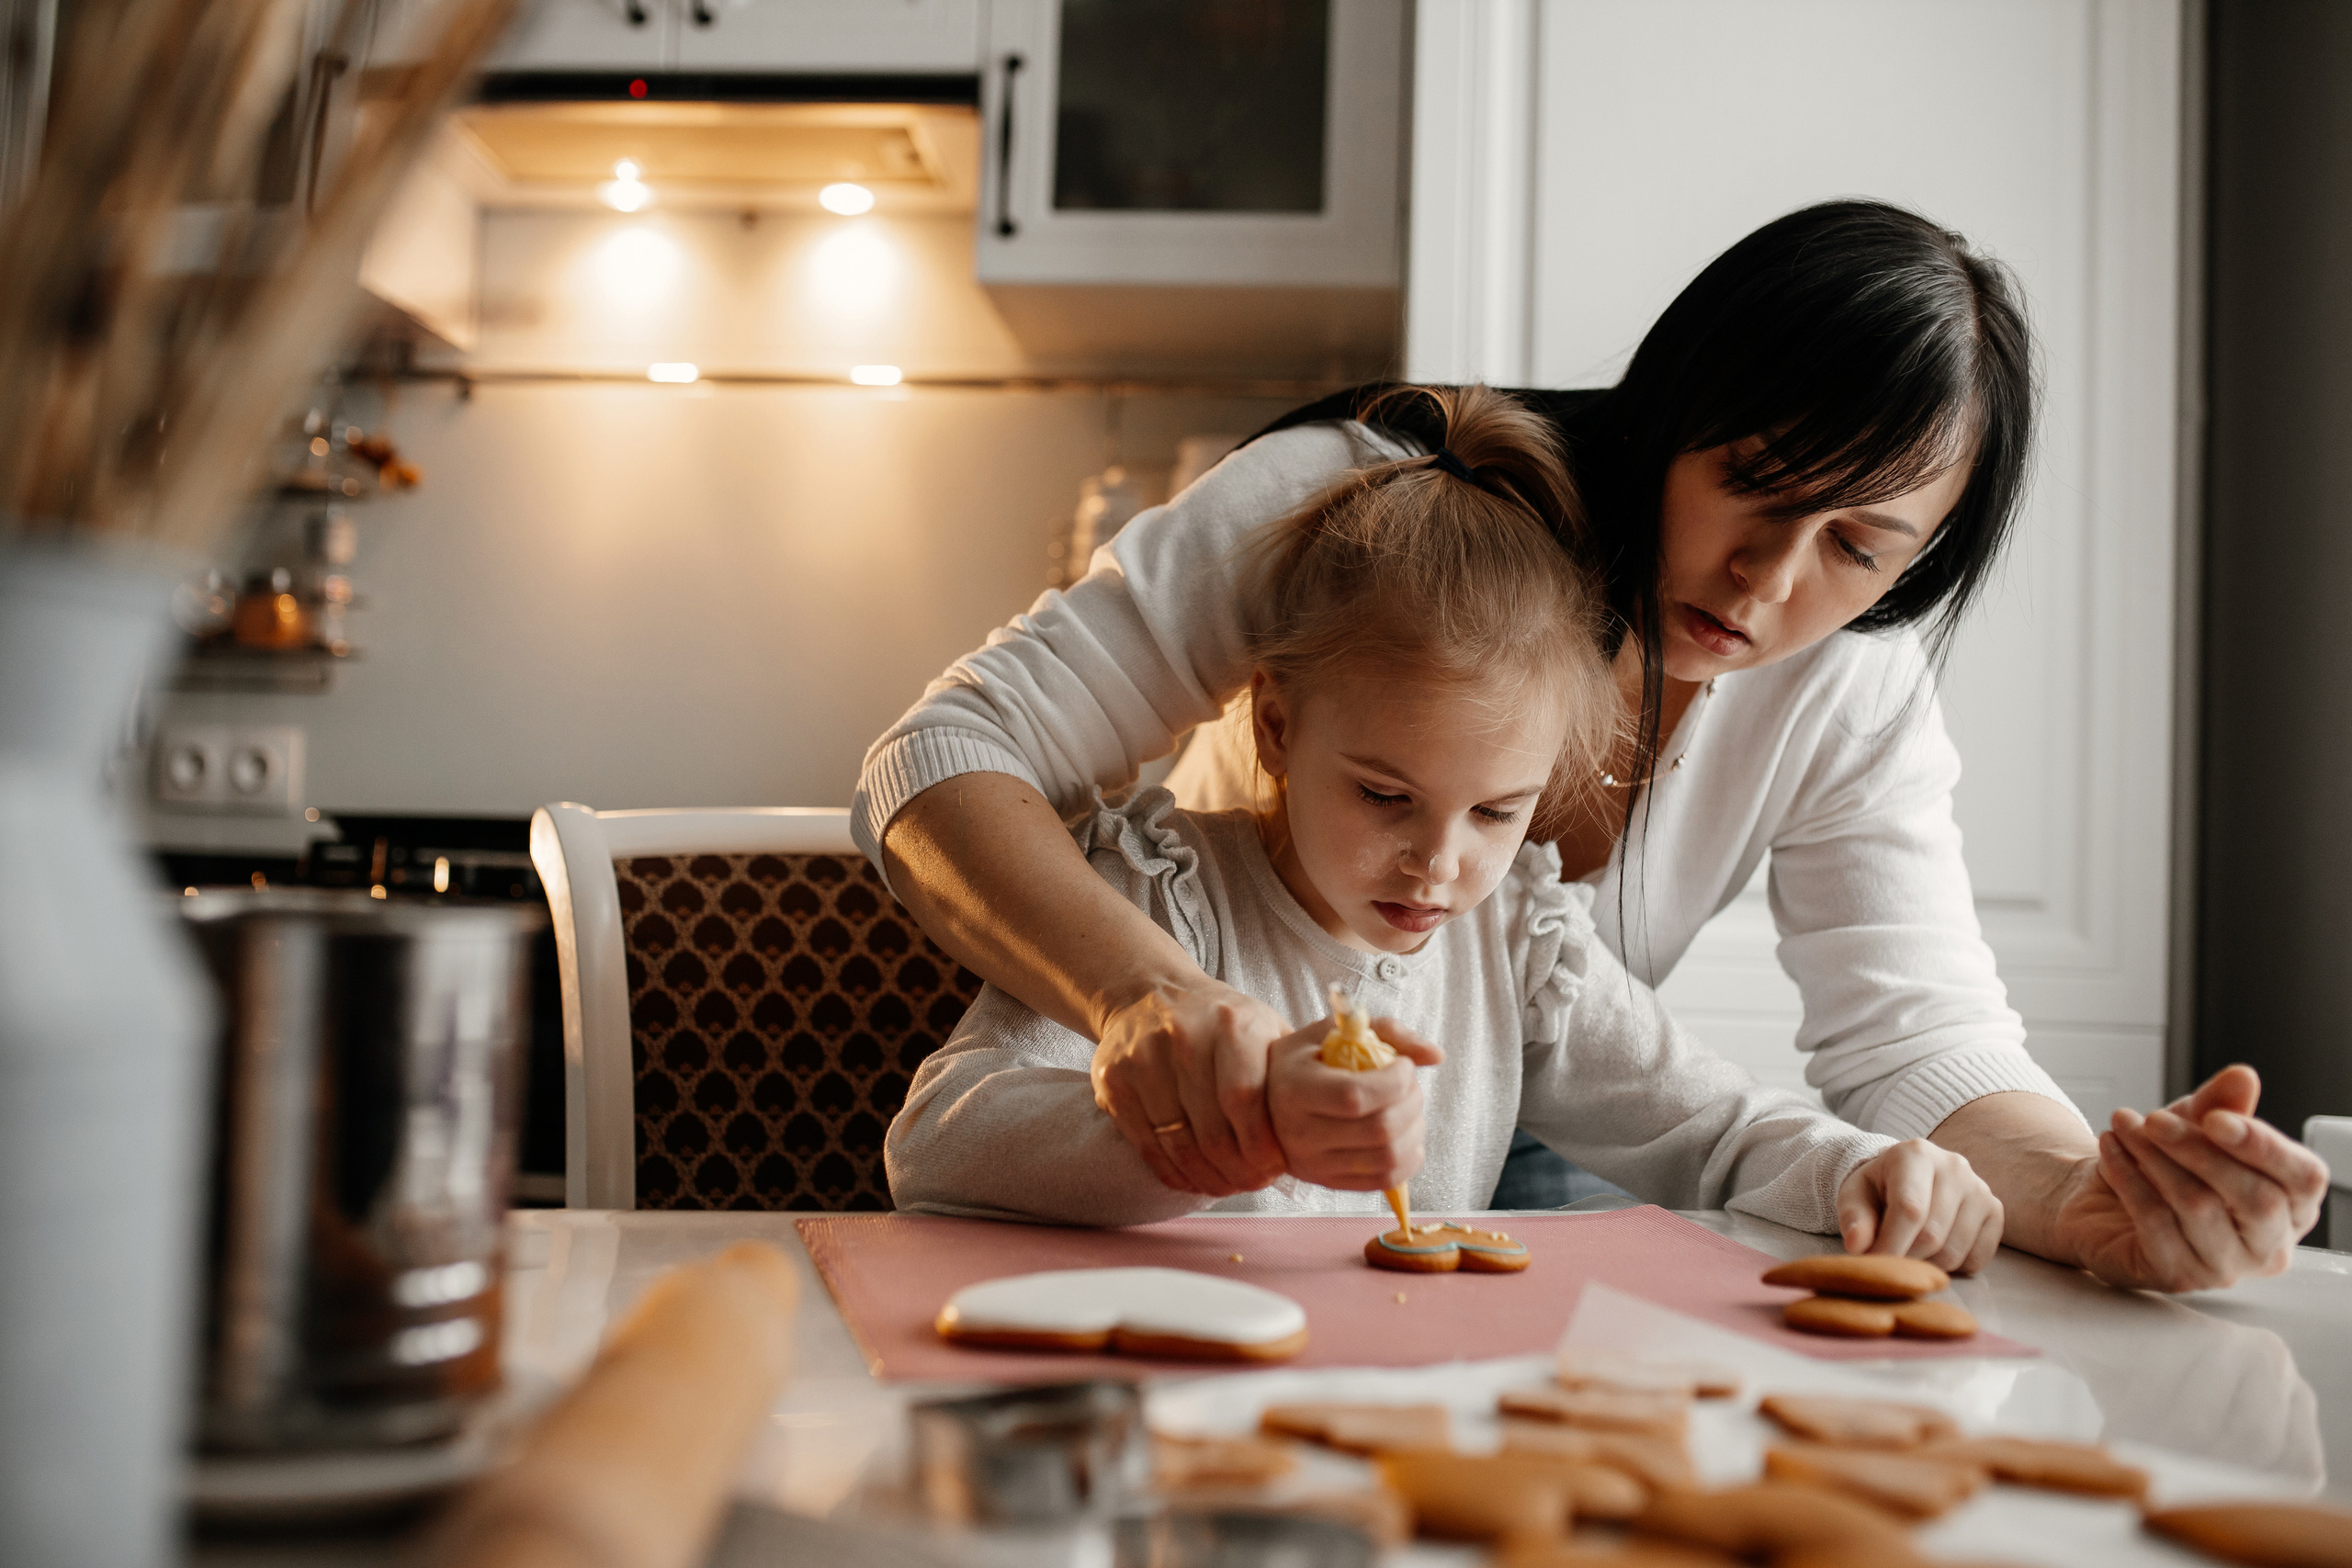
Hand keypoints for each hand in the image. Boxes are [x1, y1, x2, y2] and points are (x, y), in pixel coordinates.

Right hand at [1091, 982, 1291, 1196]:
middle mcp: (1182, 1038)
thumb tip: (1328, 1123)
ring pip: (1177, 1144)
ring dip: (1206, 1177)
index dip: (1259, 1146)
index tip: (1273, 1169)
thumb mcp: (1265, 1027)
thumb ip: (1292, 1070)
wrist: (1150, 993)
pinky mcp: (1113, 1081)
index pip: (1244, 1100)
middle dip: (1237, 1171)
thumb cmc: (1222, 1023)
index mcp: (1230, 1024)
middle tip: (1252, 1184)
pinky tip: (1192, 1178)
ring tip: (1226, 1185)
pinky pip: (1145, 1144)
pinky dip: (1172, 1171)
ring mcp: (1142, 1059)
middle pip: (1211, 1131)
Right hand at [1265, 1016, 1444, 1190]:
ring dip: (1415, 1129)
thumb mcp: (1335, 1031)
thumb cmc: (1309, 1058)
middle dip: (1412, 1102)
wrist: (1270, 1097)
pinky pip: (1385, 1181)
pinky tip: (1407, 1135)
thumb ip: (1387, 1032)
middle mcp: (1299, 1133)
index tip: (1404, 1065)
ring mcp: (1314, 1164)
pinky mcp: (1329, 1182)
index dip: (1394, 1081)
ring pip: (1387, 1158)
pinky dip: (1410, 1158)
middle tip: (1411, 1085)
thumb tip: (1436, 1055)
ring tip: (1410, 1108)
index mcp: (1295, 1089)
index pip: (1355, 1096)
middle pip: (1379, 1129)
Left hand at [1835, 1138, 2004, 1273]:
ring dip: (1928, 1265)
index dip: (1891, 1245)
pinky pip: (1977, 1258)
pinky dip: (1954, 1267)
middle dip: (1905, 1258)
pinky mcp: (1995, 1211)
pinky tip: (1936, 1250)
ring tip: (1910, 1250)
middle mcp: (1954, 1166)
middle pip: (1932, 1235)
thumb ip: (1853, 1218)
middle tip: (1889, 1259)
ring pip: (1954, 1252)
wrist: (1908, 1178)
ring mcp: (1980, 1188)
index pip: (1909, 1209)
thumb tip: (1857, 1245)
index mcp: (1915, 1154)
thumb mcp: (1855, 1196)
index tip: (1875, 1265)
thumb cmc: (1878, 1188)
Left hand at [2053, 1065, 2329, 1290]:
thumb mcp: (2192, 1124)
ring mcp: (2226, 1267)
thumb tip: (2242, 1077)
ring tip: (2123, 1125)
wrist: (2100, 1200)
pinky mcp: (2178, 1276)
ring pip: (2200, 1207)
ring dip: (2154, 1158)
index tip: (2215, 1117)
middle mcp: (2269, 1244)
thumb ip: (2220, 1104)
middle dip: (2199, 1150)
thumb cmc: (2164, 1164)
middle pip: (2256, 1198)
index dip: (2264, 1146)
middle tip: (2153, 1119)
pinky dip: (2128, 1178)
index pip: (2304, 1178)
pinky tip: (2110, 1150)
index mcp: (2291, 1204)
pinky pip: (2155, 1223)